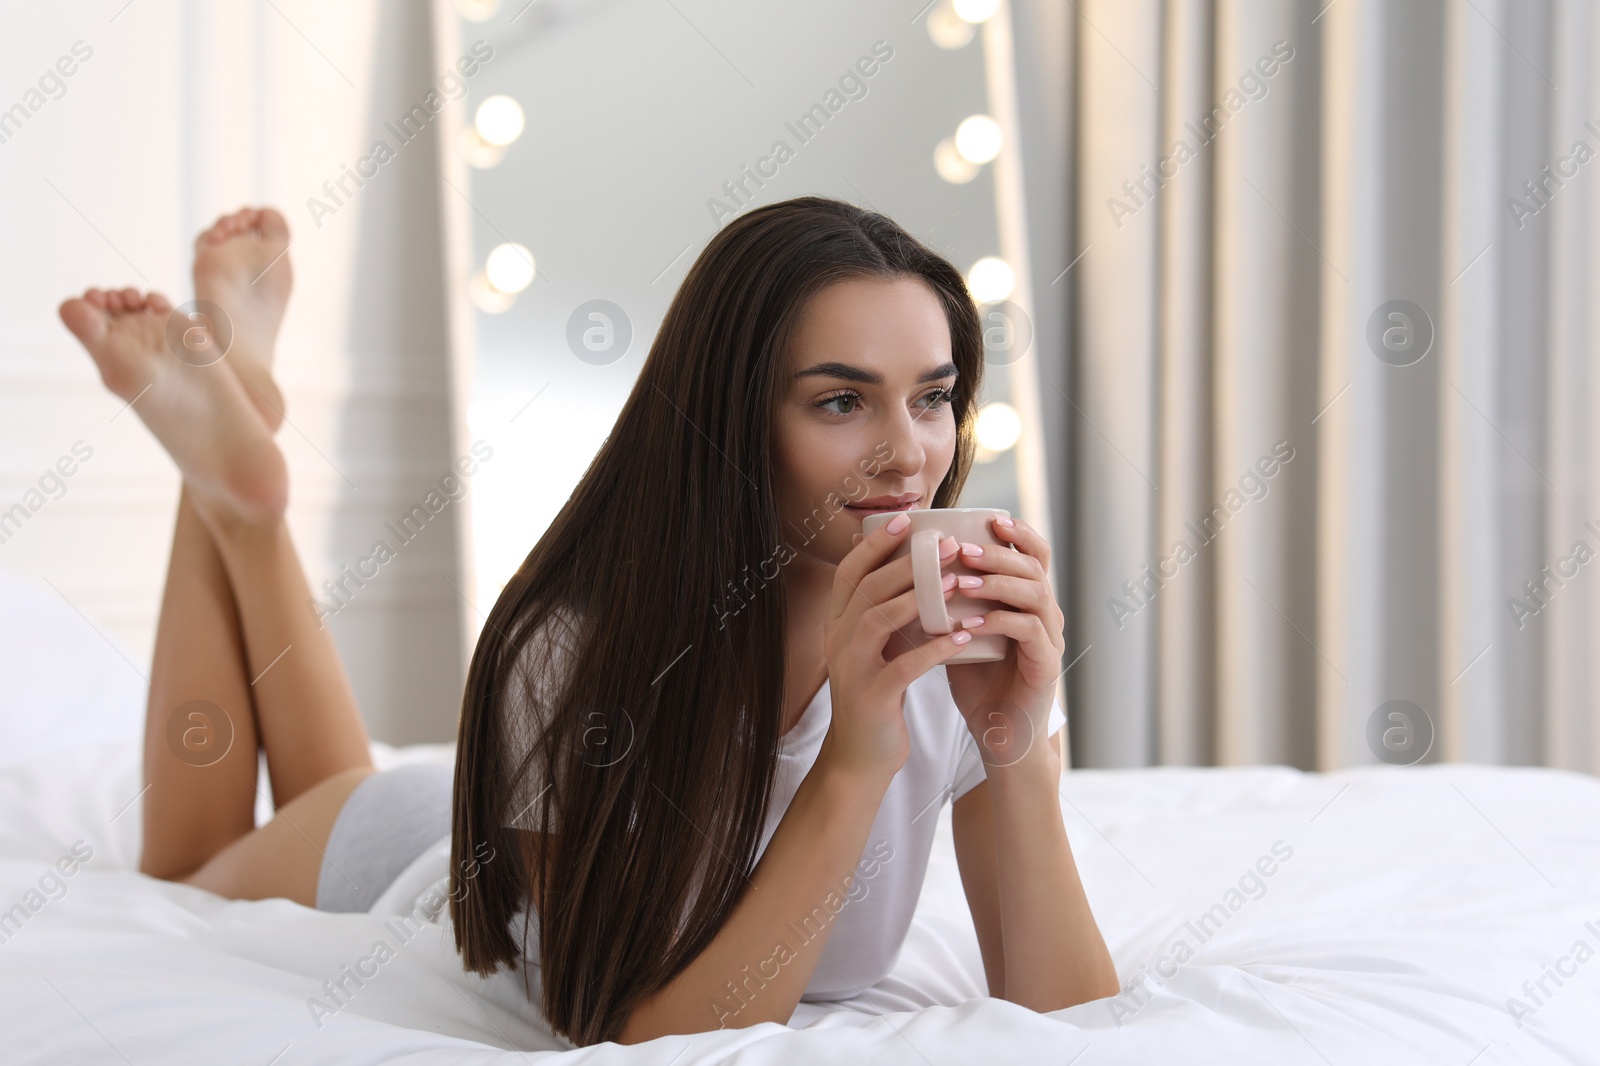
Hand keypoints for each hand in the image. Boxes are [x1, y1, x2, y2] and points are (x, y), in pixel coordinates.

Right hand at [820, 512, 973, 781]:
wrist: (861, 756)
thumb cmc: (878, 694)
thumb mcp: (874, 648)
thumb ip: (886, 612)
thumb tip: (916, 572)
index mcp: (837, 624)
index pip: (849, 572)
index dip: (875, 544)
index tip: (907, 520)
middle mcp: (837, 640)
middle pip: (866, 588)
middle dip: (907, 562)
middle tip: (947, 545)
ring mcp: (851, 668)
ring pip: (878, 620)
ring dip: (919, 596)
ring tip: (957, 581)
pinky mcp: (872, 696)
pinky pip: (904, 665)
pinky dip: (934, 649)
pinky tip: (962, 638)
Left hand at [943, 516, 1064, 767]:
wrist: (999, 734)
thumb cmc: (978, 681)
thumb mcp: (961, 631)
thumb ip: (950, 600)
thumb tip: (909, 565)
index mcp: (1029, 600)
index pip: (1034, 552)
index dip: (1018, 532)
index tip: (989, 519)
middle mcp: (1046, 613)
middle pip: (1034, 565)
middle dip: (998, 553)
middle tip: (963, 550)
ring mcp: (1050, 638)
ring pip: (1035, 593)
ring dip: (997, 583)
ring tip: (962, 583)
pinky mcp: (1046, 664)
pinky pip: (1029, 631)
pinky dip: (999, 622)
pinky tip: (972, 624)